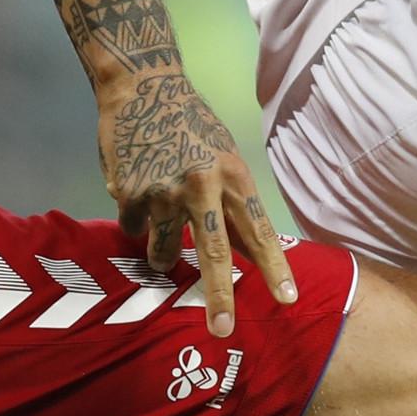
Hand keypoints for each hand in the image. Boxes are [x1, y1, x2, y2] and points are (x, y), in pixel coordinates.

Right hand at [98, 67, 296, 336]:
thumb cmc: (192, 124)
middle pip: (214, 252)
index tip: (287, 300)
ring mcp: (163, 191)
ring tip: (162, 219)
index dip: (273, 268)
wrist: (143, 85)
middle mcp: (201, 185)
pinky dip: (136, 219)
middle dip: (219, 296)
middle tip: (222, 330)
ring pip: (165, 249)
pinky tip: (137, 189)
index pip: (259, 231)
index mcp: (233, 175)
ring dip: (163, 250)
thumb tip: (248, 255)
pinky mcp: (129, 194)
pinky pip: (133, 228)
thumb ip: (232, 205)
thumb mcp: (224, 157)